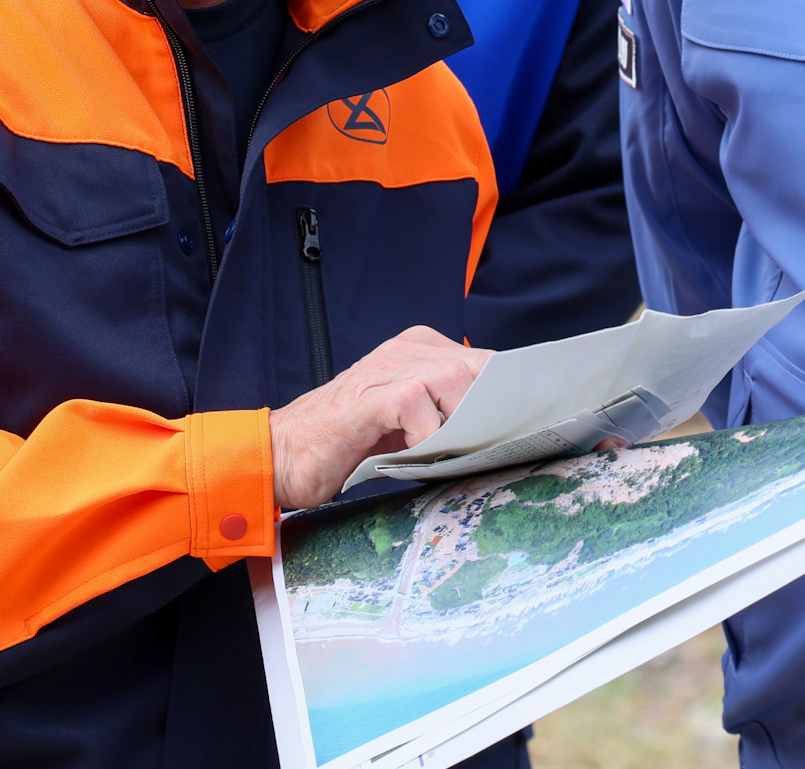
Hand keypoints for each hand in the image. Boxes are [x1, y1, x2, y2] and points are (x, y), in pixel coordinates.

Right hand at [270, 326, 488, 510]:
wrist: (285, 454)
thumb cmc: (348, 443)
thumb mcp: (408, 423)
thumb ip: (445, 414)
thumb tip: (499, 431)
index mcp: (419, 350)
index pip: (484, 361)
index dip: (505, 394)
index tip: (519, 424)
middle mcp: (406, 350)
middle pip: (478, 368)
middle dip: (490, 411)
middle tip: (486, 446)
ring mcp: (387, 368)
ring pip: (454, 379)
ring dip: (459, 423)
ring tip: (445, 452)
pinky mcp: (370, 396)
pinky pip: (417, 403)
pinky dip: (426, 435)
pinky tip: (412, 453)